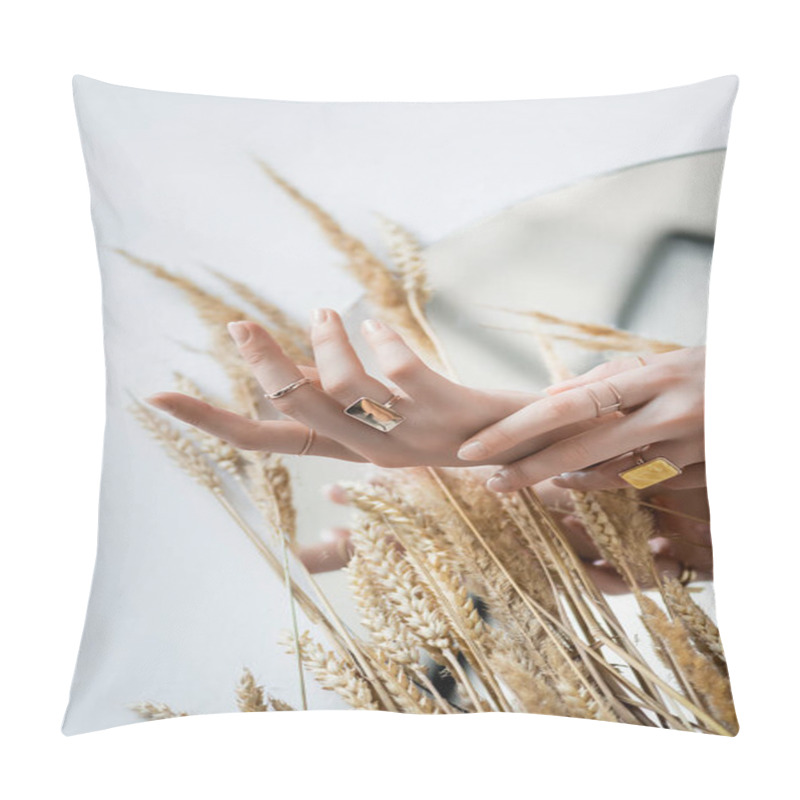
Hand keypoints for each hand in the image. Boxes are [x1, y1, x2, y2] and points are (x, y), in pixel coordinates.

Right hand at [147, 310, 590, 467]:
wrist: (527, 444)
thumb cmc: (445, 422)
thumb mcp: (379, 413)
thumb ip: (335, 393)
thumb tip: (289, 369)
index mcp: (347, 449)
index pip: (265, 441)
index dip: (212, 420)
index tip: (159, 396)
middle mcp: (371, 452)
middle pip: (296, 413)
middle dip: (263, 367)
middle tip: (241, 325)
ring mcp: (409, 438)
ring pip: (344, 392)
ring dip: (327, 345)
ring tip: (332, 312)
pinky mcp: (448, 416)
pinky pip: (400, 371)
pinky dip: (381, 340)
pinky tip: (378, 324)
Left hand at [458, 347, 705, 492]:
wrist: (776, 390)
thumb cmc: (712, 370)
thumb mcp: (662, 362)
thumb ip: (607, 379)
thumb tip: (550, 396)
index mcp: (653, 376)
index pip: (569, 405)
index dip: (517, 428)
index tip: (476, 446)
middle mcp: (669, 414)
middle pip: (581, 448)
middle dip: (529, 468)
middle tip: (488, 482)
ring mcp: (689, 449)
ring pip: (611, 475)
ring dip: (566, 478)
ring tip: (526, 478)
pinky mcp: (704, 475)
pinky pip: (643, 485)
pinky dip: (607, 483)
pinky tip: (579, 481)